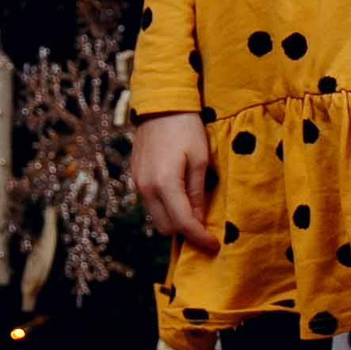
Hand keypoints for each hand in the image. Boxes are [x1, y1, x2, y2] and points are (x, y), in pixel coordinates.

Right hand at [131, 113, 218, 251]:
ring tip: (195, 212)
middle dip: (186, 232)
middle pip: (166, 228)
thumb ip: (197, 192)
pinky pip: (151, 204)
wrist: (160, 104)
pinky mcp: (135, 177)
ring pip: (156, 218)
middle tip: (206, 228)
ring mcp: (138, 184)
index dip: (199, 238)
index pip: (183, 223)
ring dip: (174, 221)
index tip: (214, 245)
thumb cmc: (186, 127)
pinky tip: (180, 198)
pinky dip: (165, 208)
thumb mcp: (200, 159)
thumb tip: (198, 219)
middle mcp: (146, 188)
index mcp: (165, 184)